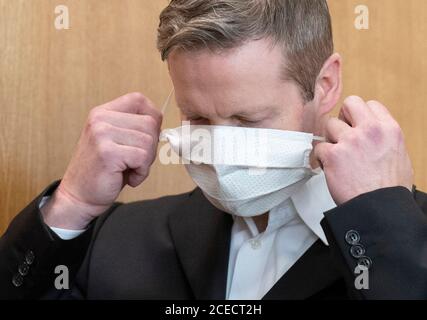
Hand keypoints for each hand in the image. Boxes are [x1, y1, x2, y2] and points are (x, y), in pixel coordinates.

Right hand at [42, 93, 162, 228]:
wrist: (79, 196)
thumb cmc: (104, 171)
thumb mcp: (117, 141)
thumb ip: (135, 128)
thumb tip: (160, 126)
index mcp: (103, 112)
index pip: (138, 100)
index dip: (152, 118)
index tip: (147, 137)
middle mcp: (100, 119)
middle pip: (150, 123)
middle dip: (150, 147)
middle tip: (135, 161)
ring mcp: (102, 134)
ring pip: (149, 141)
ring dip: (146, 162)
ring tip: (129, 169)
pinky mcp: (108, 152)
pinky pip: (142, 158)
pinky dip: (141, 173)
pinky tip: (128, 178)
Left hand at [315, 96, 413, 204]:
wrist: (379, 208)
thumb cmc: (390, 188)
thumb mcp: (400, 156)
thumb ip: (384, 139)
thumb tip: (374, 135)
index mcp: (389, 129)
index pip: (370, 104)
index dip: (361, 115)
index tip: (357, 126)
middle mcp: (370, 131)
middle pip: (350, 103)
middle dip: (344, 116)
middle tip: (343, 133)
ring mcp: (350, 141)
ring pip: (329, 124)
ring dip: (331, 139)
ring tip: (337, 155)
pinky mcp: (333, 155)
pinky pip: (319, 147)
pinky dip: (321, 157)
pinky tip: (329, 167)